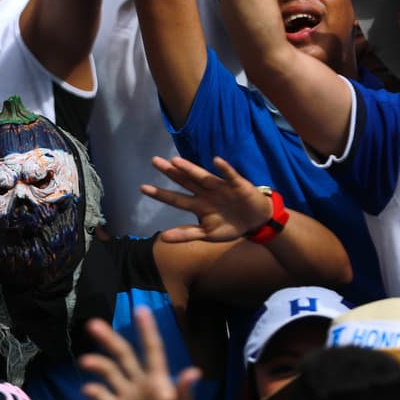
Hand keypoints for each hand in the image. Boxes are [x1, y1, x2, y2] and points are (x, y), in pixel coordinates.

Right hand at [79, 308, 199, 399]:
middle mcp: (140, 383)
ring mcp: (126, 397)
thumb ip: (184, 394)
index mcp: (158, 380)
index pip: (152, 350)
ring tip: (84, 362)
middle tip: (92, 324)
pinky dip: (92, 391)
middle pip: (123, 354)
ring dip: (96, 364)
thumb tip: (194, 372)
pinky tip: (88, 390)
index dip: (147, 330)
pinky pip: (102, 397)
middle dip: (109, 339)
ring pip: (109, 372)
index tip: (141, 309)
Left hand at [143, 155, 275, 241]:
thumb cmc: (230, 225)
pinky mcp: (237, 184)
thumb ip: (186, 234)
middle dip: (171, 172)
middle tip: (154, 161)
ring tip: (176, 162)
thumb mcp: (207, 233)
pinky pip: (229, 175)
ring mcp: (220, 187)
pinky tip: (216, 161)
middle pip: (185, 181)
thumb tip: (162, 238)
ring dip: (190, 169)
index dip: (161, 194)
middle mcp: (206, 192)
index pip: (176, 198)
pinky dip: (224, 169)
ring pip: (203, 177)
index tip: (143, 188)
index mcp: (198, 204)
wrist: (256, 221)